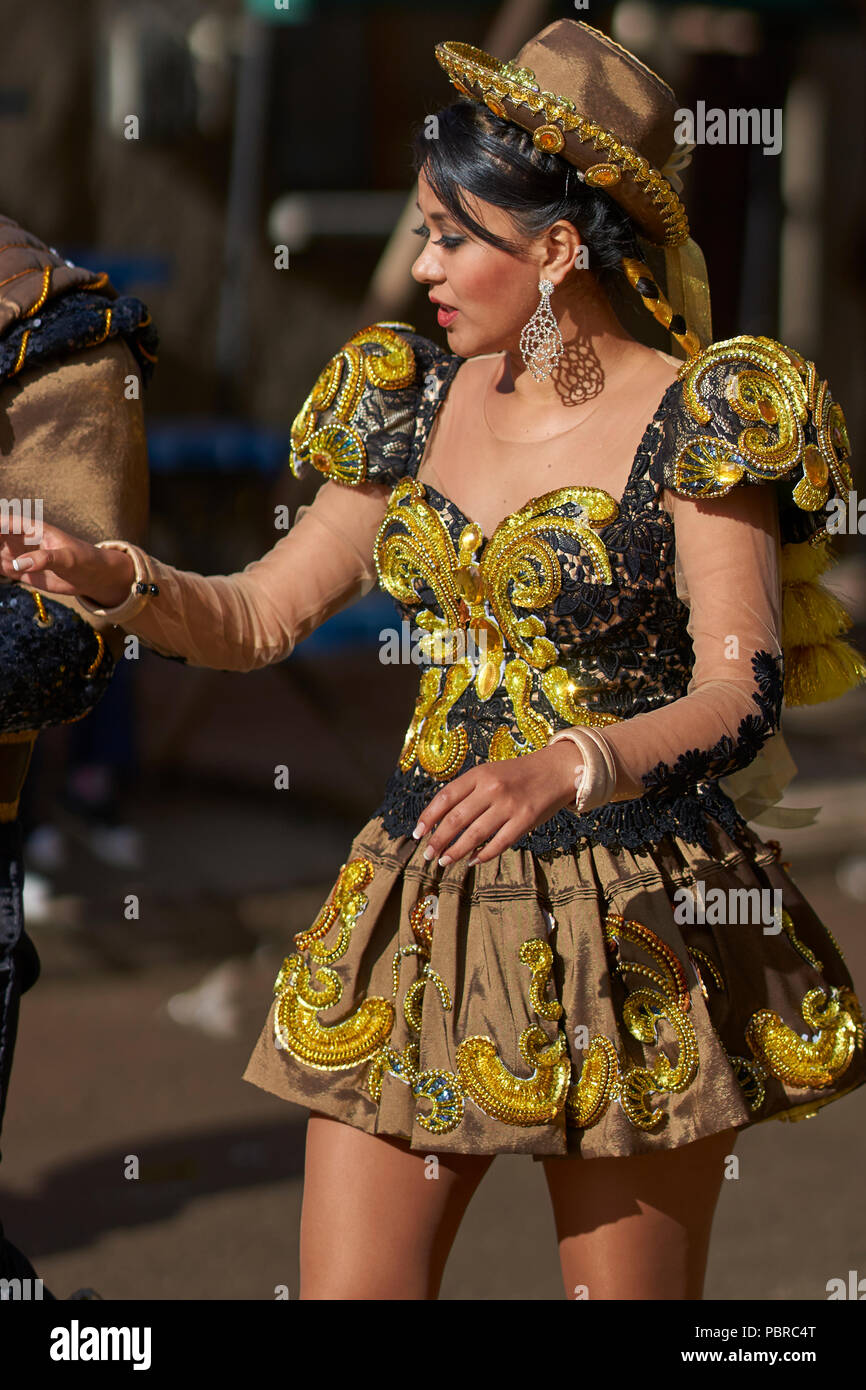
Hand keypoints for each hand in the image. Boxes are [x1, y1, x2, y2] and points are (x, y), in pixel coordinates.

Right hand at [0, 522, 132, 606]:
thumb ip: (45, 559)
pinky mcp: (22, 572)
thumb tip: (18, 564)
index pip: (7, 523)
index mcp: (34, 530)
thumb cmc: (83, 560)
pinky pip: (2, 568)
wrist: (92, 576)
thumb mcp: (67, 558)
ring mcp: (21, 556)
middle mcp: (23, 541)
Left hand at [411, 741, 581, 866]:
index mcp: (480, 774)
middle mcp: (492, 788)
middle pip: (456, 819)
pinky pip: (499, 843)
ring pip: (474, 834)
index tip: (417, 833)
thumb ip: (469, 791)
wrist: (556, 770)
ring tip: (444, 861)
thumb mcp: (490, 772)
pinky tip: (473, 861)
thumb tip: (441, 820)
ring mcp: (509, 805)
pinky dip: (483, 855)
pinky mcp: (525, 820)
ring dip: (456, 851)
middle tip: (428, 854)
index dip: (428, 817)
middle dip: (438, 840)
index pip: (445, 797)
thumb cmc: (518, 774)